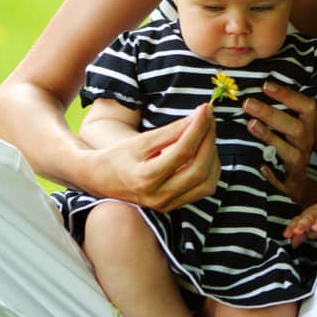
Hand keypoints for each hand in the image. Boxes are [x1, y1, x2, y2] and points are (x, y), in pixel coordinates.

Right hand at [98, 103, 219, 211]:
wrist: (103, 180)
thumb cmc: (119, 156)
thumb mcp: (141, 140)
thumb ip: (171, 131)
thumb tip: (200, 117)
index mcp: (146, 178)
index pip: (183, 151)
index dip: (198, 128)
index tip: (205, 109)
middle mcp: (159, 196)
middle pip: (199, 169)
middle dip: (209, 140)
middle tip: (209, 119)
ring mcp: (168, 205)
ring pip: (207, 183)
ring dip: (213, 156)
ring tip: (206, 134)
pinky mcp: (175, 206)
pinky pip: (203, 189)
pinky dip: (209, 169)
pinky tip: (204, 152)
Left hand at [246, 82, 316, 199]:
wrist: (296, 185)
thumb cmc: (287, 149)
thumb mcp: (288, 128)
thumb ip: (276, 111)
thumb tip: (251, 89)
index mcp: (307, 128)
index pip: (306, 107)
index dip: (288, 95)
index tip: (265, 85)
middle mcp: (306, 146)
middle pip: (296, 129)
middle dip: (272, 115)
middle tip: (248, 103)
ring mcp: (299, 167)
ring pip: (291, 154)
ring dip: (271, 138)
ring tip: (250, 125)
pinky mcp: (291, 187)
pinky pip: (283, 183)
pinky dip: (272, 175)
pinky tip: (259, 166)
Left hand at [284, 200, 316, 247]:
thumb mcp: (308, 227)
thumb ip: (299, 235)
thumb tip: (291, 244)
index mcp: (307, 217)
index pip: (297, 222)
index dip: (291, 228)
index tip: (286, 235)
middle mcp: (316, 216)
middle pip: (308, 219)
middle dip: (303, 224)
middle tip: (298, 230)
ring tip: (316, 228)